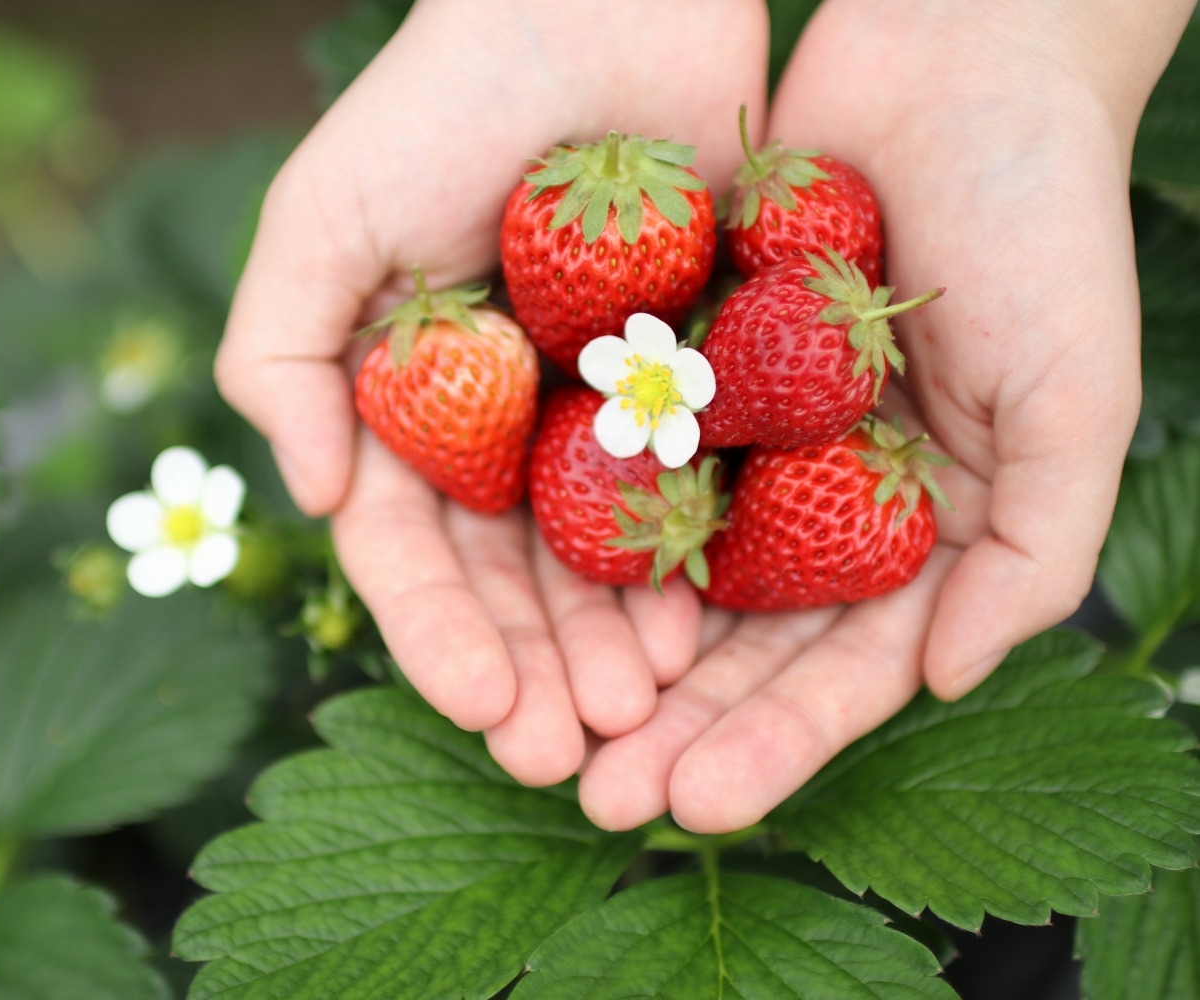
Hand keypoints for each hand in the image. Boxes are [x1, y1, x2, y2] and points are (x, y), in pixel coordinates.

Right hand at [215, 0, 769, 782]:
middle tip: (565, 760)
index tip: (479, 709)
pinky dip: (695, 568)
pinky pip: (692, 494)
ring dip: (614, 648)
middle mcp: (501, 429)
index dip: (439, 639)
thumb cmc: (442, 97)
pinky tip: (708, 634)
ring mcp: (597, 411)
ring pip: (602, 562)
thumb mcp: (323, 218)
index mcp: (410, 410)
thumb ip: (280, 355)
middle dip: (533, 674)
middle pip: (512, 584)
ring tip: (643, 718)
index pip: (412, 556)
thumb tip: (313, 497)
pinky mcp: (690, 381)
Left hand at [579, 0, 1193, 832]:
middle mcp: (827, 500)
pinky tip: (527, 596)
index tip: (696, 805)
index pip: (842, 669)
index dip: (773, 744)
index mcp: (922, 531)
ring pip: (669, 575)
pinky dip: (584, 529)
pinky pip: (624, 462)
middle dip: (671, 726)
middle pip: (740, 645)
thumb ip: (1031, 554)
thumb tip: (949, 681)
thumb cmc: (1042, 222)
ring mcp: (753, 440)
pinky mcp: (687, 371)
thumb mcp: (1074, 400)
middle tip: (594, 798)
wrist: (954, 61)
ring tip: (540, 724)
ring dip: (609, 655)